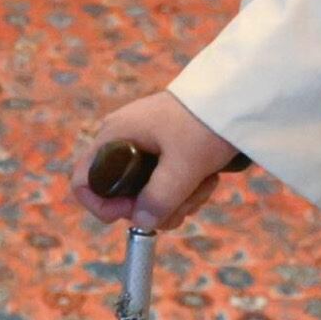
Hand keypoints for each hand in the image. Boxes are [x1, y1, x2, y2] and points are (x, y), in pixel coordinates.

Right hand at [73, 90, 242, 231]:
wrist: (237, 97)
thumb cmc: (205, 123)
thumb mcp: (183, 165)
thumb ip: (160, 197)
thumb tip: (142, 222)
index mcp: (115, 137)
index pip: (83, 181)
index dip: (100, 205)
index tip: (129, 213)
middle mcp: (123, 143)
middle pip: (121, 195)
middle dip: (153, 208)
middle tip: (181, 205)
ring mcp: (144, 149)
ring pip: (147, 196)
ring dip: (176, 202)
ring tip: (202, 187)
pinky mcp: (164, 155)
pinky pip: (164, 186)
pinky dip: (184, 192)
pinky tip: (206, 181)